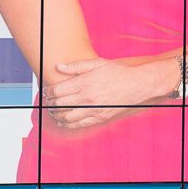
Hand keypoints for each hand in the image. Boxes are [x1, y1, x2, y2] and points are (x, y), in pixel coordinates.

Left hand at [43, 57, 177, 128]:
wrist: (140, 84)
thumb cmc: (119, 72)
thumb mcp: (99, 63)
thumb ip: (77, 66)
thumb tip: (59, 67)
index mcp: (85, 82)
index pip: (57, 90)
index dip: (48, 92)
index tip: (47, 91)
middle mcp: (87, 97)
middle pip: (59, 104)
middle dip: (50, 103)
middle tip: (48, 101)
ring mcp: (93, 109)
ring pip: (66, 116)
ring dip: (56, 115)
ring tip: (53, 112)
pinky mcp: (100, 117)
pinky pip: (79, 124)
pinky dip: (68, 125)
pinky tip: (63, 123)